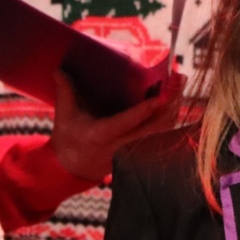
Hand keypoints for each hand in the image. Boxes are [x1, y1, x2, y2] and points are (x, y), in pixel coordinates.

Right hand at [47, 70, 183, 181]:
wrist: (71, 169)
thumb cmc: (68, 141)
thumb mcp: (64, 117)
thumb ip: (66, 93)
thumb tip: (58, 70)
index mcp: (103, 135)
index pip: (128, 122)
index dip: (146, 110)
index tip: (162, 97)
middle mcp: (122, 143)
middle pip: (154, 126)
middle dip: (170, 104)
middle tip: (179, 81)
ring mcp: (133, 149)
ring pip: (161, 131)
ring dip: (173, 108)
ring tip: (180, 85)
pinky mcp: (139, 150)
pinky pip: (159, 134)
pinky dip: (169, 117)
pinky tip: (176, 100)